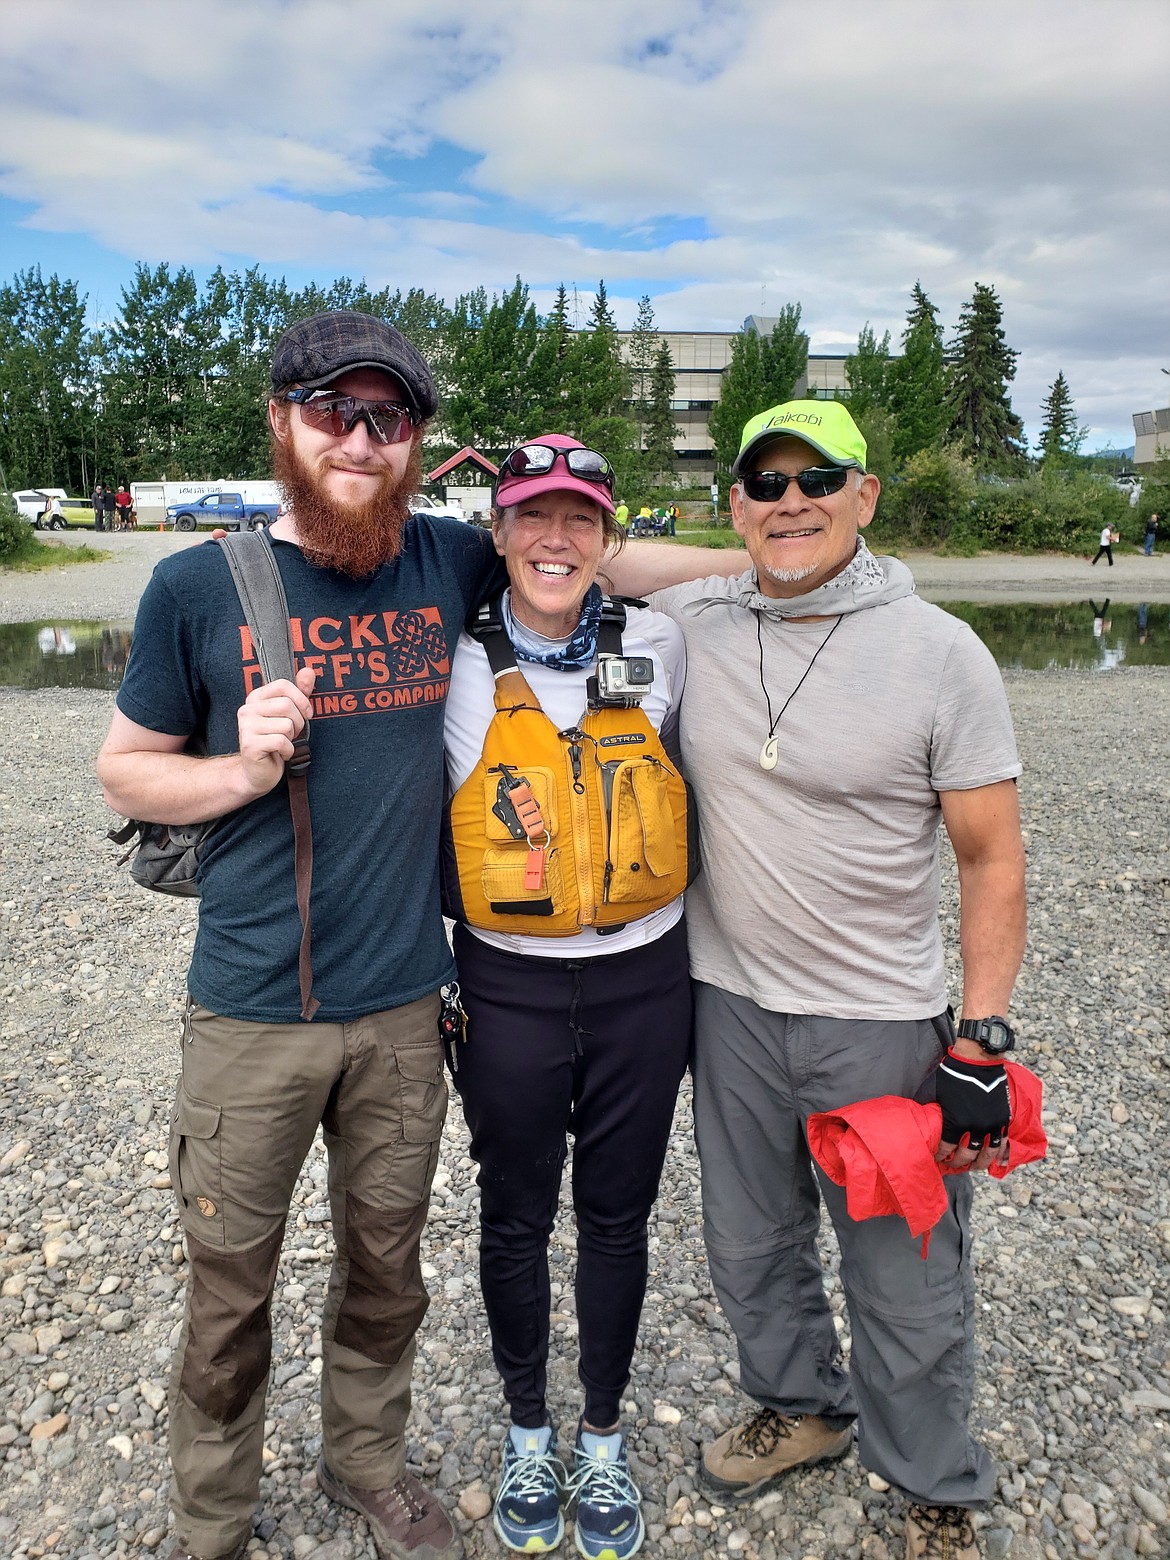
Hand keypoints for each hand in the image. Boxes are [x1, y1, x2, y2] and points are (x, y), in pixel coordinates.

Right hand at [236, 666, 315, 796]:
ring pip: (286, 725)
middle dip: (298, 722)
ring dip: (292, 738)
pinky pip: (282, 742)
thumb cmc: (274, 742)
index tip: (306, 713)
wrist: (257, 773)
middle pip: (286, 705)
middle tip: (291, 734)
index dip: (301, 699)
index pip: (283, 685)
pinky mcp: (250, 745)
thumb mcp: (288, 715)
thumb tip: (309, 671)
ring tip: (282, 743)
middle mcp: (247, 710)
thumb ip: (299, 693)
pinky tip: (280, 754)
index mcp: (255, 698)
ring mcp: (246, 727)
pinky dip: (288, 751)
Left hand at [934, 1048, 1010, 1171]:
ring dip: (980, 1163)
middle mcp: (974, 1127)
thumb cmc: (952, 1075)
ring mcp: (990, 1124)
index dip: (940, 1155)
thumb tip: (919, 1118)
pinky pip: (1003, 1143)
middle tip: (954, 1165)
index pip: (946, 1148)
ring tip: (974, 1166)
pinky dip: (1000, 1154)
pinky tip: (995, 1161)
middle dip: (959, 1162)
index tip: (937, 1158)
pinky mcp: (1003, 1119)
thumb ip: (930, 1109)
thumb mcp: (935, 1092)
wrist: (976, 1061)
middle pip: (967, 1155)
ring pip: (987, 1153)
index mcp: (955, 1122)